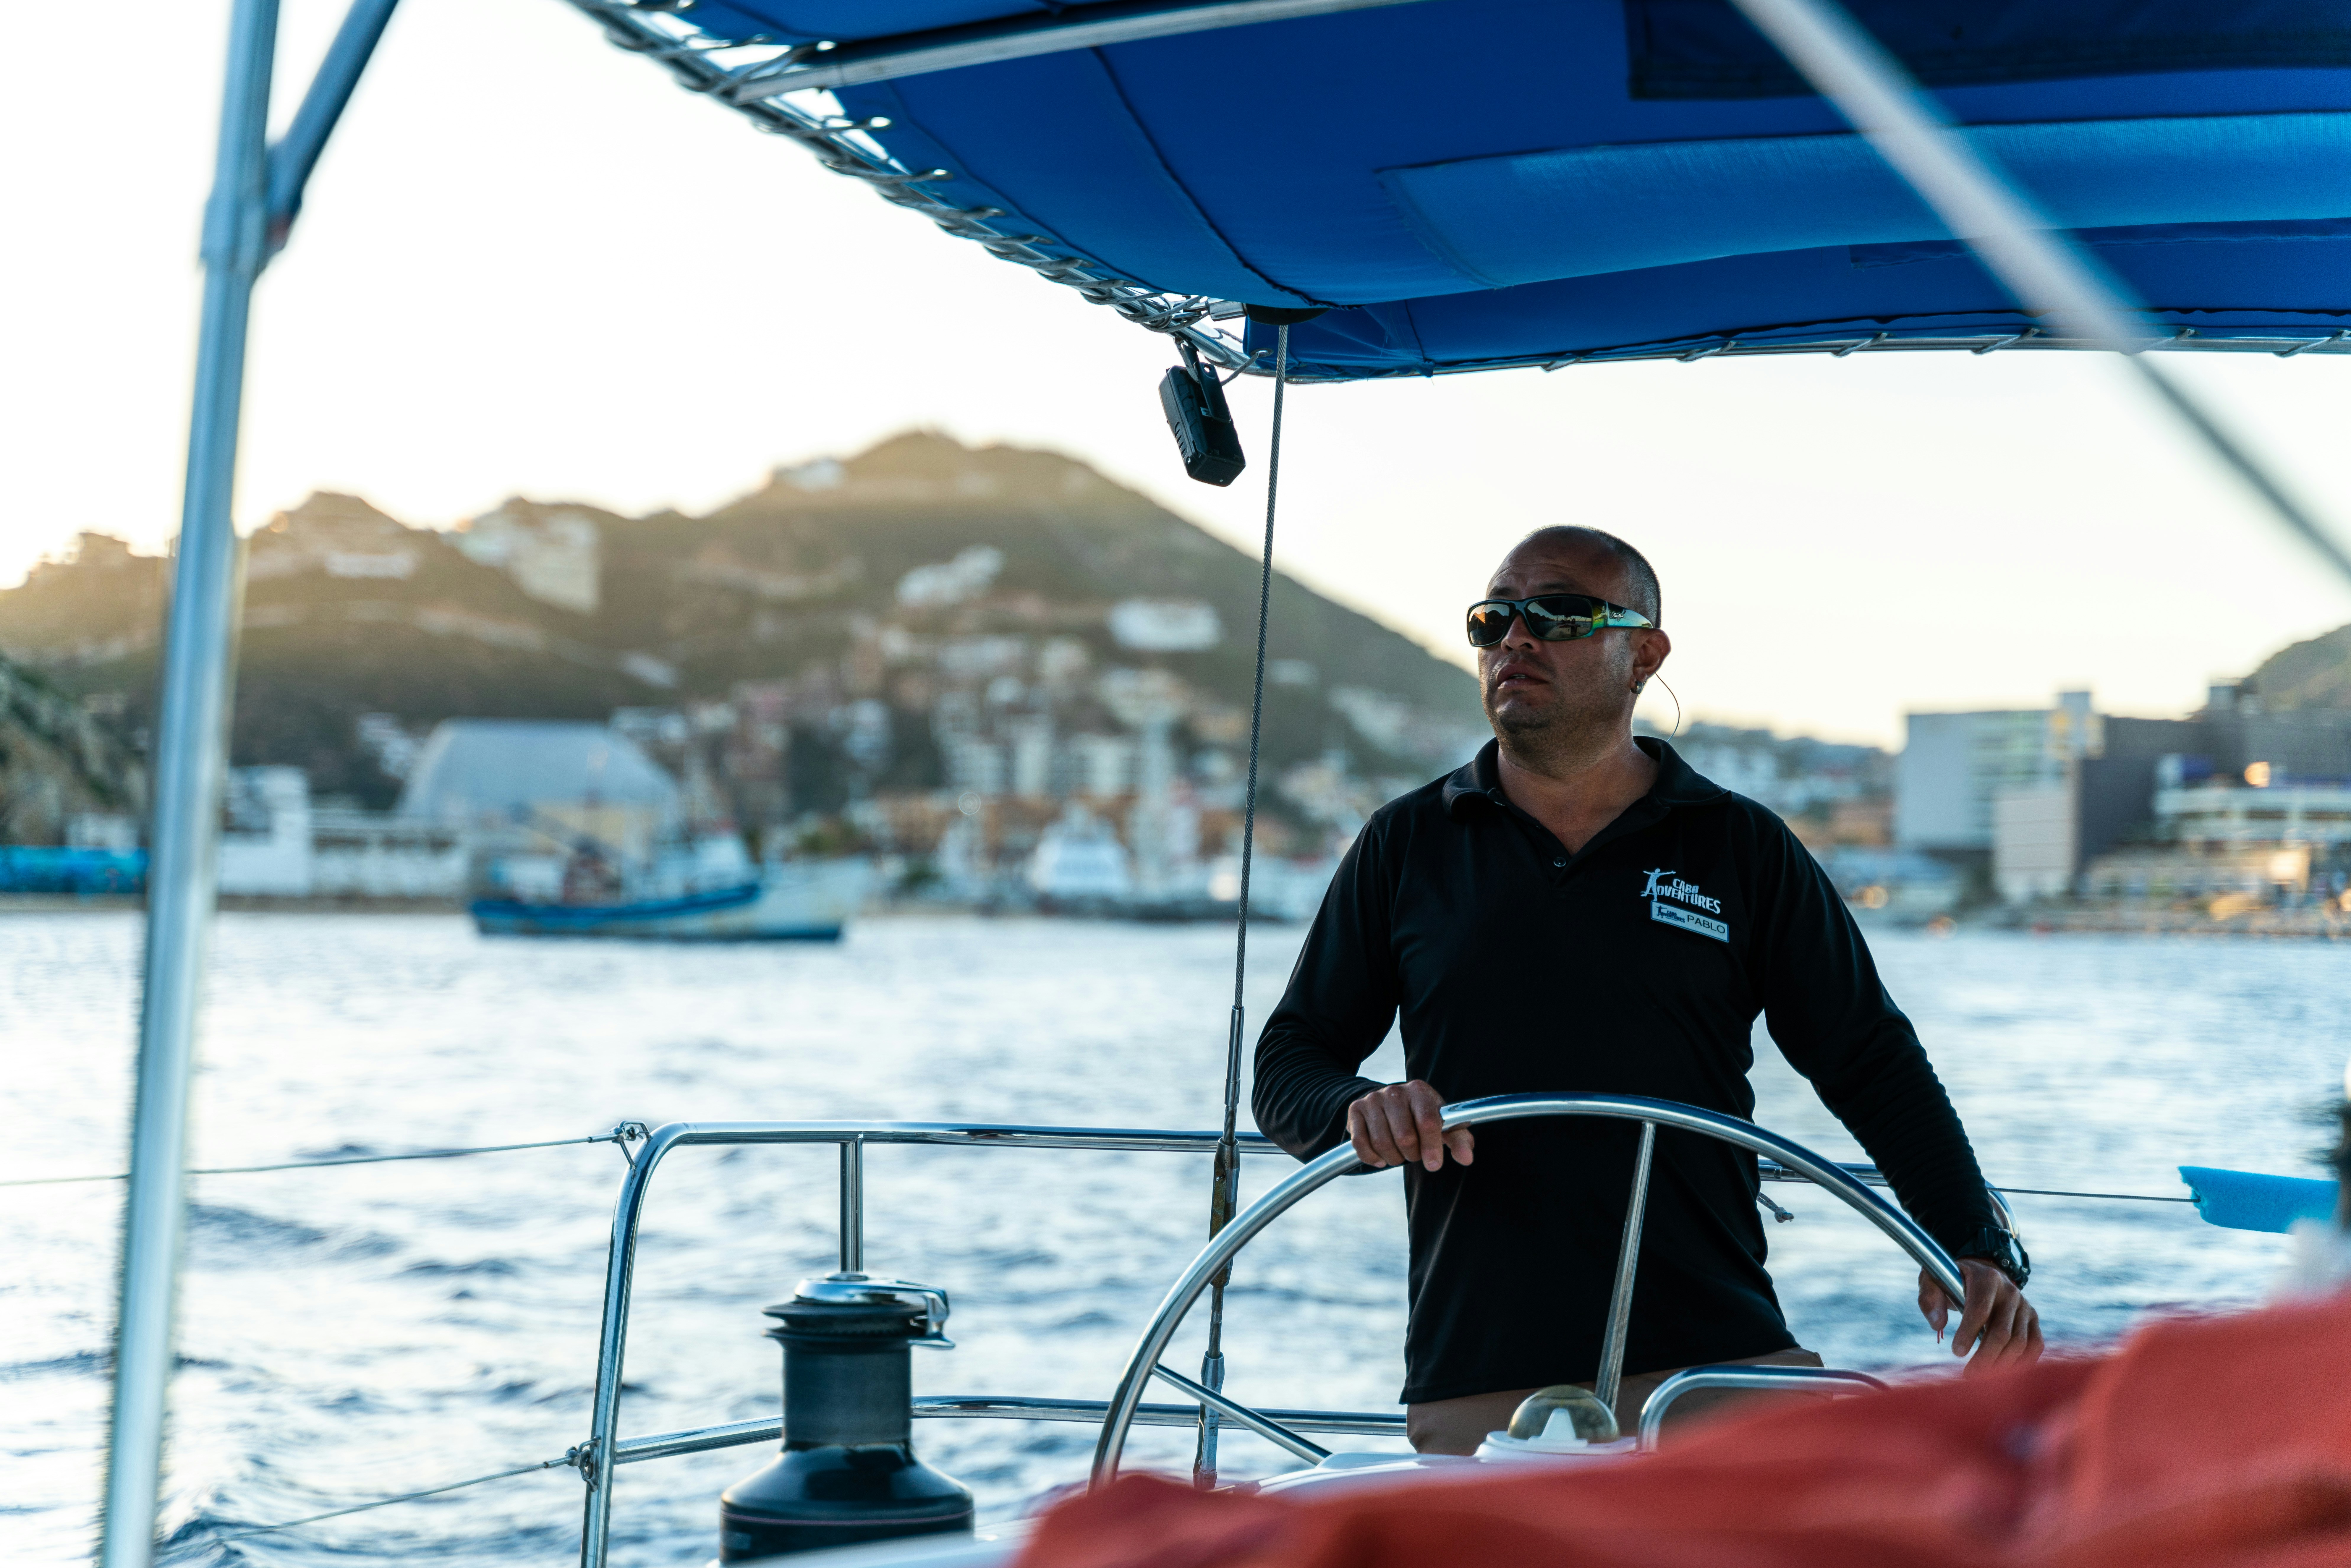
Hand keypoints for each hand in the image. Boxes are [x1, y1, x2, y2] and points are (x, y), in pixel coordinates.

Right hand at [1346, 1080, 1473, 1171]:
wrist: (1390, 1104)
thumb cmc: (1421, 1117)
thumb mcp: (1443, 1125)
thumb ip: (1458, 1140)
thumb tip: (1466, 1158)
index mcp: (1419, 1091)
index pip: (1427, 1121)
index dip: (1431, 1147)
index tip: (1434, 1165)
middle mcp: (1395, 1091)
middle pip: (1405, 1137)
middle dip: (1412, 1155)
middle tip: (1415, 1154)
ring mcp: (1373, 1099)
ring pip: (1382, 1143)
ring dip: (1394, 1158)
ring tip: (1400, 1154)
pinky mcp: (1355, 1110)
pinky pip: (1360, 1143)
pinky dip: (1372, 1158)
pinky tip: (1381, 1158)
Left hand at [1919, 1259, 2042, 1373]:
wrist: (1979, 1272)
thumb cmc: (1952, 1280)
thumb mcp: (1933, 1279)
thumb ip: (1930, 1299)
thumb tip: (1937, 1324)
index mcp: (1986, 1279)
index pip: (1979, 1309)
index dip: (1968, 1333)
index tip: (1956, 1353)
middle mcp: (2010, 1291)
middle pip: (2002, 1331)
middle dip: (1985, 1356)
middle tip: (1969, 1375)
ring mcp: (2025, 1305)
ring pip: (2019, 1341)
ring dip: (2002, 1364)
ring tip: (1983, 1378)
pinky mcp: (2032, 1318)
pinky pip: (2035, 1344)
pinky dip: (2024, 1362)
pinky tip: (2007, 1374)